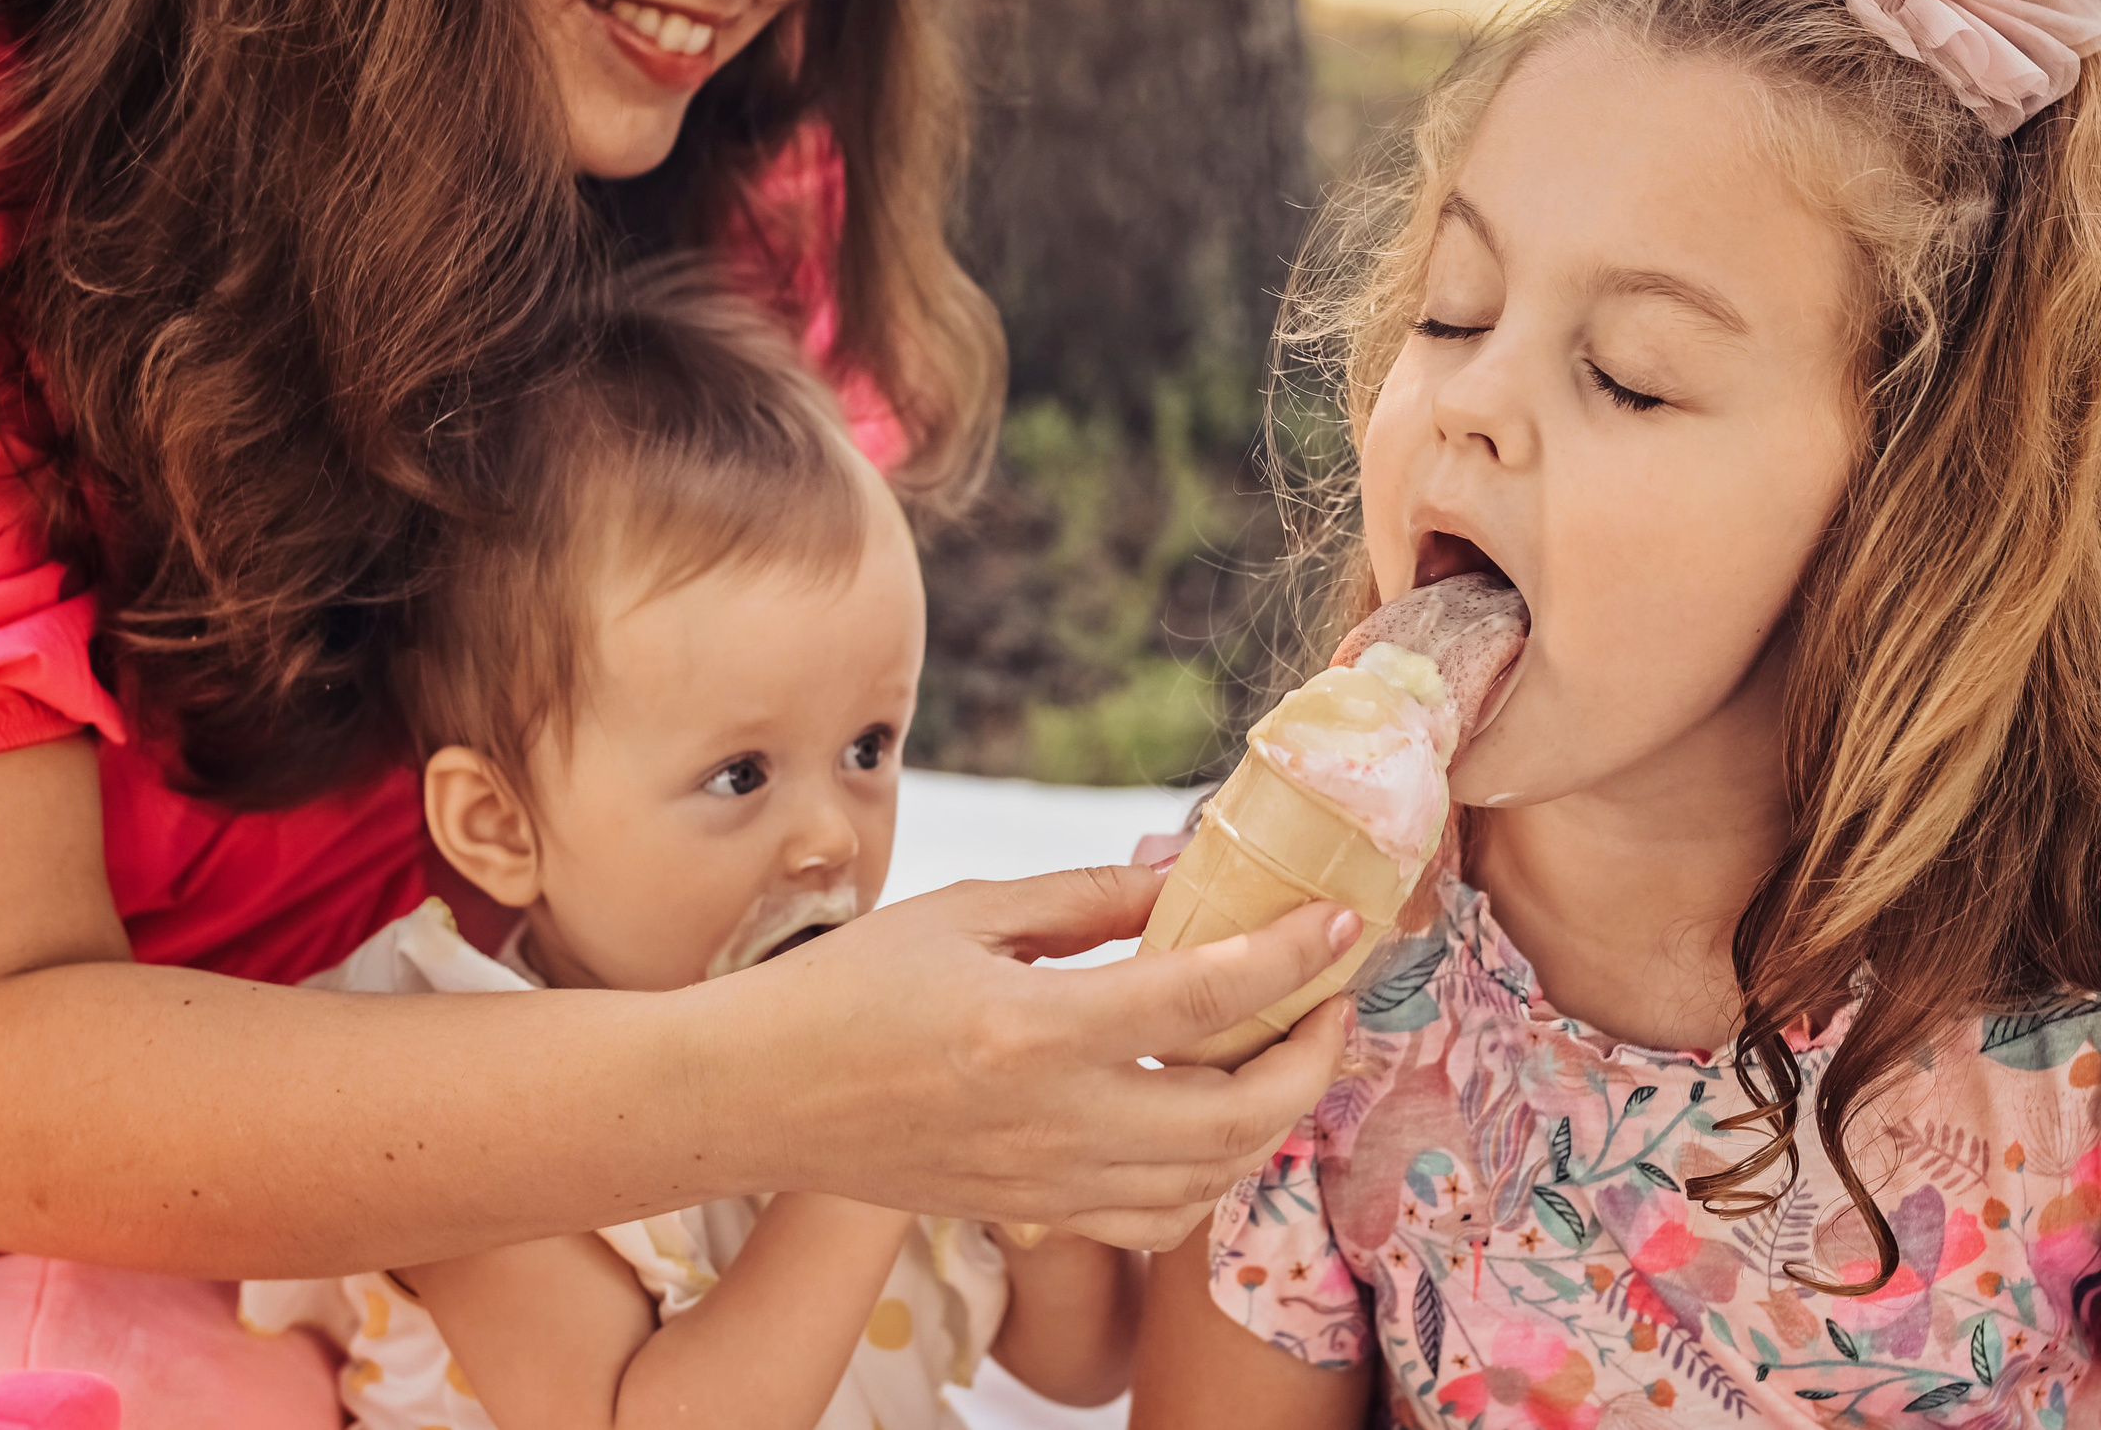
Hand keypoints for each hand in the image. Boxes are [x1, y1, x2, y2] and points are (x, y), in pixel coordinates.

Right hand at [699, 864, 1356, 1250]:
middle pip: (1237, 1113)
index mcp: (1034, 1028)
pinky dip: (1210, 1177)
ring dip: (1270, 1118)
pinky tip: (1210, 1122)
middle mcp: (1052, 1121)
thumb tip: (1190, 878)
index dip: (1291, 957)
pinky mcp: (1034, 1215)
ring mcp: (1046, 1184)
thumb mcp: (969, 912)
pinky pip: (1159, 1222)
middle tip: (1329, 998)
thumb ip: (1089, 898)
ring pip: (1211, 1179)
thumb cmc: (849, 987)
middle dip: (1311, 1056)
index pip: (1204, 998)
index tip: (1342, 919)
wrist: (758, 1096)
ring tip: (1281, 1053)